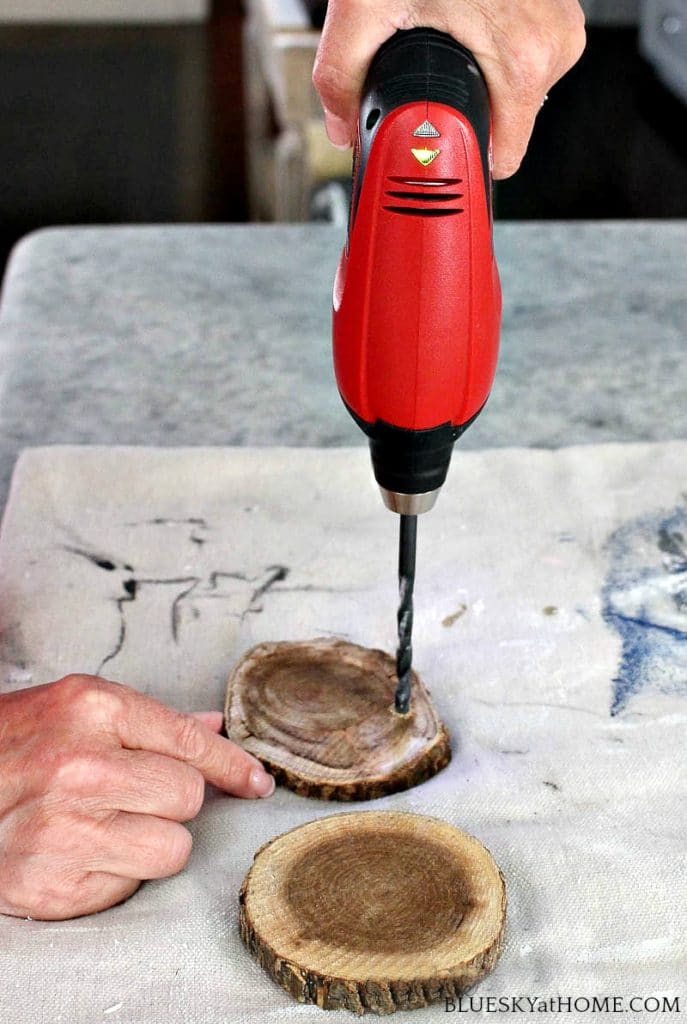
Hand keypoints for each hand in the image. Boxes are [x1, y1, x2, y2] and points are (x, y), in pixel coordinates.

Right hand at [0, 674, 273, 919]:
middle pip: (188, 797)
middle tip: (129, 792)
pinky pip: (131, 886)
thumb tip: (214, 728)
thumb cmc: (12, 743)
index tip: (255, 783)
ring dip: (151, 841)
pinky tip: (78, 850)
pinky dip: (114, 872)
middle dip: (170, 799)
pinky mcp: (53, 886)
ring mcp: (64, 830)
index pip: (190, 742)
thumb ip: (149, 720)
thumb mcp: (74, 707)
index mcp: (92, 710)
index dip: (232, 766)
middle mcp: (81, 767)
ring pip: (172, 848)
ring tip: (105, 824)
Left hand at [313, 0, 585, 177]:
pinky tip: (463, 15)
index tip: (433, 152)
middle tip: (424, 70)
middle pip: (501, 125)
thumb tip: (338, 123)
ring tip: (444, 29)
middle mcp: (552, 47)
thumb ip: (339, 77)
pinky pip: (517, 54)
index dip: (458, 160)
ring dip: (471, 75)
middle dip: (455, 109)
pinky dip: (486, 46)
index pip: (500, 161)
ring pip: (509, 90)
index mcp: (523, 63)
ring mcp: (558, 25)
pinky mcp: (554, 9)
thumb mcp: (364, 7)